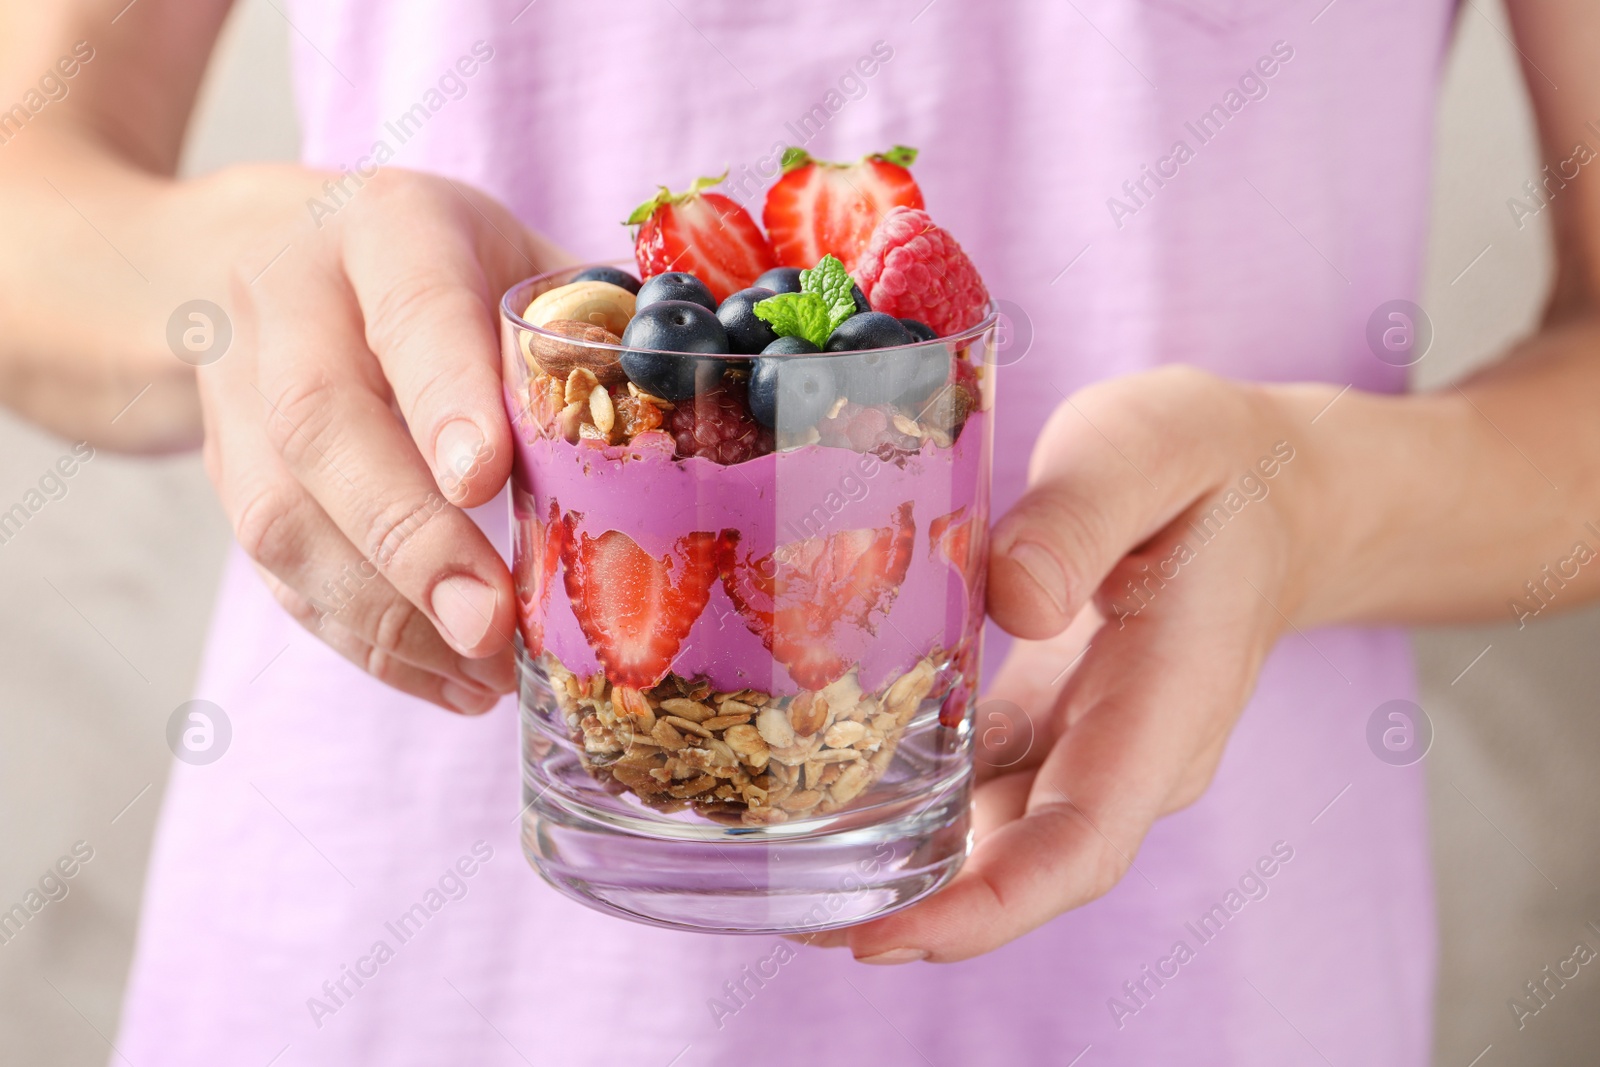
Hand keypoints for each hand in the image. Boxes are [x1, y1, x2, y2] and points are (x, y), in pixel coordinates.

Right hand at [199, 169, 569, 713]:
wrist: (280, 250)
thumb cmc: (446, 265)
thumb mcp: (519, 255)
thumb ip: (590, 323)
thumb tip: (709, 412)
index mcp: (389, 226)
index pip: (412, 306)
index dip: (444, 396)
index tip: (485, 484)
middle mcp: (293, 297)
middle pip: (320, 423)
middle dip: (409, 538)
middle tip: (489, 623)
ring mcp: (238, 385)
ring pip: (279, 514)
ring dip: (385, 614)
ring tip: (484, 674)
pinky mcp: (223, 467)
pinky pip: (274, 571)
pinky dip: (364, 639)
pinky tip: (446, 677)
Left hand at [835, 366, 1325, 961]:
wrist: (1269, 487)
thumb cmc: (1206, 460)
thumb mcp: (1146, 448)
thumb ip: (1081, 516)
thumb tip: (1013, 600)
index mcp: (1166, 700)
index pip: (1082, 843)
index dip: (987, 907)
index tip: (884, 939)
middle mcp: (1133, 753)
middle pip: (1028, 862)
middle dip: (919, 907)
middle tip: (794, 919)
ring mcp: (1096, 746)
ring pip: (1000, 829)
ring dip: (908, 863)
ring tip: (790, 873)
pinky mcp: (1061, 722)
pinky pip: (987, 780)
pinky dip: (917, 798)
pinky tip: (836, 788)